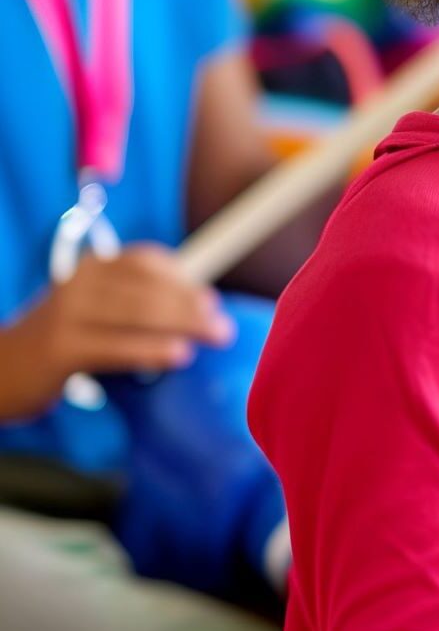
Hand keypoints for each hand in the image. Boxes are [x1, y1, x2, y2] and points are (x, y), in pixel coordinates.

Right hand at [0, 246, 233, 420]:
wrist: (0, 368)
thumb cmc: (61, 338)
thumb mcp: (95, 308)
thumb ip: (139, 301)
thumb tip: (201, 306)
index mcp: (90, 268)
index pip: (146, 262)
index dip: (183, 279)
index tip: (211, 299)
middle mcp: (79, 283)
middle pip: (149, 288)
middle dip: (193, 306)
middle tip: (223, 327)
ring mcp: (68, 315)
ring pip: (138, 314)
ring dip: (184, 325)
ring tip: (214, 337)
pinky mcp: (62, 349)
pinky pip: (117, 347)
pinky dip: (152, 350)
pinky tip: (178, 356)